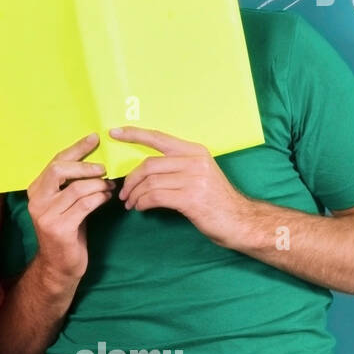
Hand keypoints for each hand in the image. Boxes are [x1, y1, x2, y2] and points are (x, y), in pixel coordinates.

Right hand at [26, 133, 115, 281]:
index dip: (76, 149)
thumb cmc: (67, 232)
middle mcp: (36, 200)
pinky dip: (99, 198)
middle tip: (103, 168)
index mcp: (36, 190)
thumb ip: (70, 185)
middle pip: (59, 170)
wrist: (59, 266)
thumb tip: (95, 161)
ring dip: (98, 185)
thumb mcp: (64, 204)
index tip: (94, 138)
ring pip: (77, 188)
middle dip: (85, 166)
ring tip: (110, 186)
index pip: (55, 162)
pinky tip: (107, 198)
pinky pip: (84, 205)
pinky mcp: (59, 229)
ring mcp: (45, 215)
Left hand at [111, 126, 251, 245]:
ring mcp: (194, 179)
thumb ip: (176, 166)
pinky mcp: (191, 198)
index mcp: (195, 151)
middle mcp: (195, 161)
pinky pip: (155, 197)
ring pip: (149, 182)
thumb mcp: (199, 174)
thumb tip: (144, 169)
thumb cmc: (214, 200)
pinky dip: (143, 203)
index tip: (114, 133)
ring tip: (131, 204)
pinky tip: (141, 208)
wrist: (239, 221)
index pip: (158, 138)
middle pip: (148, 165)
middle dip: (130, 180)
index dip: (134, 134)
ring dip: (135, 195)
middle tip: (123, 193)